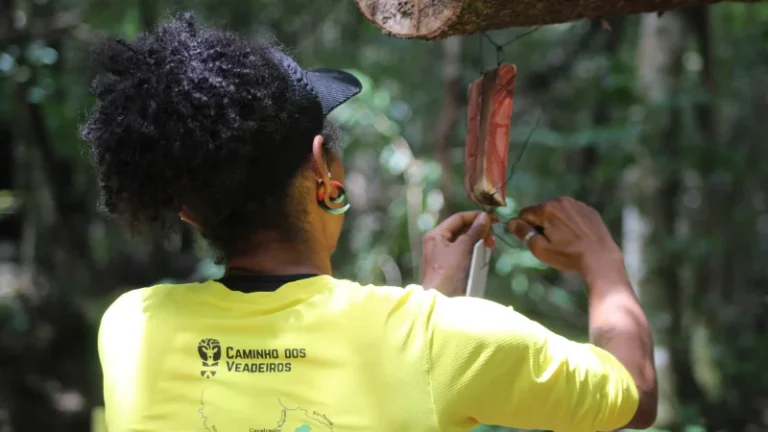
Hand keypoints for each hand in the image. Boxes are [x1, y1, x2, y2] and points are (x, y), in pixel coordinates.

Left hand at [422, 211, 495, 296]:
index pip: (458, 218)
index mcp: (437, 234)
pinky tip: (484, 254)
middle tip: (492, 238)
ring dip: (478, 241)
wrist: (441, 300)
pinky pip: (464, 252)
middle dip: (479, 231)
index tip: (493, 219)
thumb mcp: (463, 248)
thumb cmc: (449, 271)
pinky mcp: (450, 266)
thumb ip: (474, 231)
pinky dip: (474, 251)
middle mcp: (438, 242)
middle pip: (461, 229)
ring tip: (490, 246)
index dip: (476, 217)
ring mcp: (444, 254)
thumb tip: (485, 216)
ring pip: (464, 241)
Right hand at [506, 197, 622, 274]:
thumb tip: (511, 222)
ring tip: (566, 241)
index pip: (524, 214)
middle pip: (542, 212)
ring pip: (558, 212)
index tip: (532, 240)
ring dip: (556, 223)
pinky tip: (577, 237)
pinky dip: (571, 223)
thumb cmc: (568, 255)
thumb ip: (523, 232)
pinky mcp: (590, 210)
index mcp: (547, 208)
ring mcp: (578, 204)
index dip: (524, 228)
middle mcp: (561, 200)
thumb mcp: (540, 249)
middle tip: (551, 243)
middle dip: (541, 225)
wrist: (600, 258)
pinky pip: (573, 214)